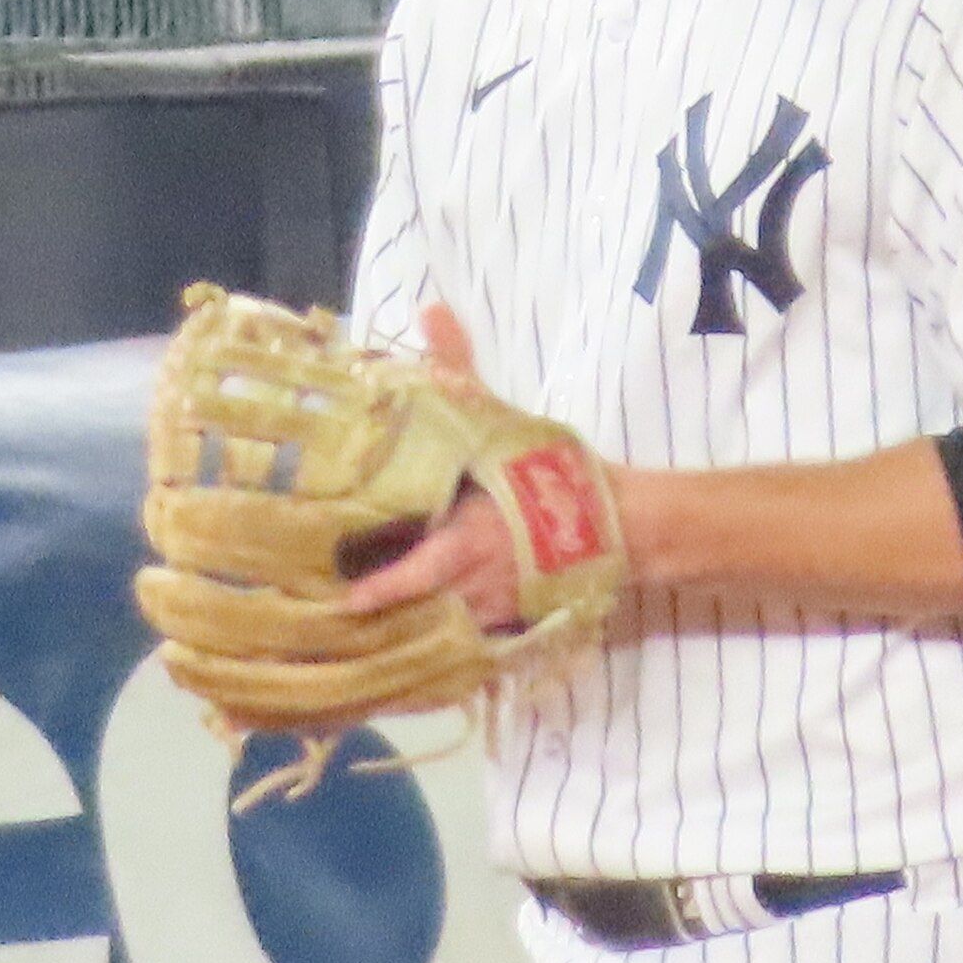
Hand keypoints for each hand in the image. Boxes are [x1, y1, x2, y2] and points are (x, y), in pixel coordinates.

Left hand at [343, 305, 524, 630]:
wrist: (623, 522)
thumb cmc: (552, 471)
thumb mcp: (503, 418)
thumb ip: (459, 373)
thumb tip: (431, 311)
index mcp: (465, 540)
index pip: (414, 573)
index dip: (379, 590)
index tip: (342, 600)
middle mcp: (473, 584)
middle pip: (419, 613)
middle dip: (385, 622)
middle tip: (339, 625)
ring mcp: (494, 609)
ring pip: (443, 630)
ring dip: (411, 636)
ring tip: (368, 647)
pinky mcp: (514, 621)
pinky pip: (472, 641)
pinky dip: (447, 645)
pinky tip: (423, 651)